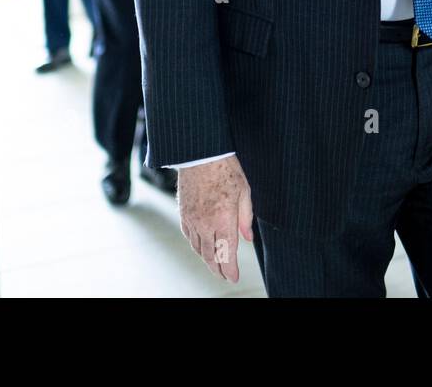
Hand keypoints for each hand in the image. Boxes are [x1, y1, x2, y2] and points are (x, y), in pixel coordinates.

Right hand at [177, 156, 253, 282]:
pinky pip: (189, 237)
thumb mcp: (244, 191)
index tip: (233, 278)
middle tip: (225, 276)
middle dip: (219, 269)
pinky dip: (196, 246)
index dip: (230, 270)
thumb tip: (248, 238)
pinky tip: (202, 247)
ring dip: (207, 260)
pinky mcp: (183, 213)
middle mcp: (205, 223)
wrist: (200, 154)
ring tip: (216, 265)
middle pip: (211, 256)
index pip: (227, 254)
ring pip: (198, 248)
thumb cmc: (226, 169)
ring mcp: (192, 219)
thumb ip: (245, 218)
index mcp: (223, 219)